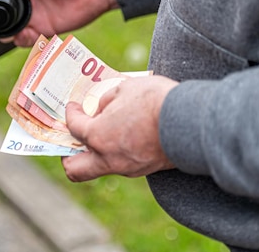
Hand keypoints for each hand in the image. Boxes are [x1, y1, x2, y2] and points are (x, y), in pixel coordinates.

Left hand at [61, 75, 177, 181]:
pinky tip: (125, 135)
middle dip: (67, 155)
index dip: (70, 113)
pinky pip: (121, 164)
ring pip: (100, 167)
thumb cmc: (155, 100)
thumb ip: (106, 101)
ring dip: (96, 152)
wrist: (191, 120)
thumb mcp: (124, 89)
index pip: (74, 127)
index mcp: (98, 136)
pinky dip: (117, 152)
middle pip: (75, 169)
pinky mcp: (145, 170)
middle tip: (71, 139)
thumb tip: (101, 109)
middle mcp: (108, 158)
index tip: (73, 107)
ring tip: (103, 132)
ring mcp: (127, 168)